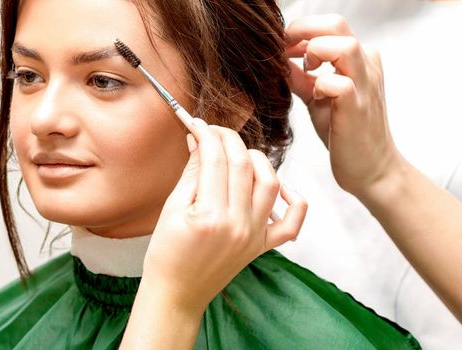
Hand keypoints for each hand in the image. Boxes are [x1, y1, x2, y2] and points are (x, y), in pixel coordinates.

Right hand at [141, 118, 307, 312]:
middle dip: (228, 139)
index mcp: (211, 216)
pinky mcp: (263, 246)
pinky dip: (294, 200)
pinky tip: (279, 187)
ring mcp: (254, 236)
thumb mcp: (171, 209)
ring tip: (237, 155)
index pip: (216, 159)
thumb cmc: (167, 254)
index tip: (197, 124)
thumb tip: (200, 140)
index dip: (207, 134)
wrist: (177, 293)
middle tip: (213, 132)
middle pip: (243, 165)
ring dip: (256, 159)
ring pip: (270, 183)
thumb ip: (190, 173)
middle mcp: (238, 224)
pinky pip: (292, 222)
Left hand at [285, 14, 403, 196]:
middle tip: (284, 51)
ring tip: (307, 71)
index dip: (299, 31)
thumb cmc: (344, 132)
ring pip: (344, 45)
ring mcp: (365, 85)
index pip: (328, 26)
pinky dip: (320, 86)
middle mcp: (366, 65)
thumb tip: (277, 60)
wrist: (370, 169)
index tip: (281, 48)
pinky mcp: (358, 107)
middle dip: (302, 31)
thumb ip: (301, 77)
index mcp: (359, 58)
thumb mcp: (318, 98)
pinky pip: (339, 83)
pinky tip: (316, 99)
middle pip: (336, 24)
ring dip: (315, 53)